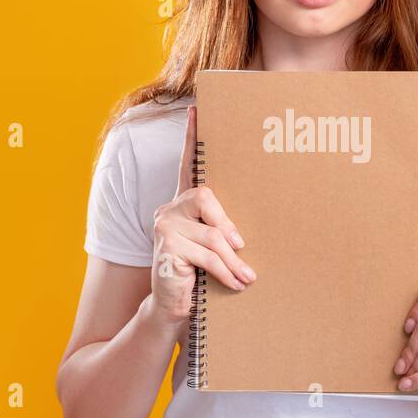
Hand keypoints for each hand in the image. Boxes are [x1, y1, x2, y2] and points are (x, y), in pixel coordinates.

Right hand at [148, 104, 256, 326]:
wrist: (174, 307)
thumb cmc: (199, 274)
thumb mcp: (214, 248)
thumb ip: (223, 230)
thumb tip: (252, 226)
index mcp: (184, 204)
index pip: (187, 165)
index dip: (191, 137)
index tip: (197, 109)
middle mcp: (171, 209)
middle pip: (207, 198)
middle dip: (228, 224)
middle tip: (243, 246)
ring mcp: (165, 226)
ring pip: (212, 234)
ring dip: (234, 261)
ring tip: (248, 278)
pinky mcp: (166, 247)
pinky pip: (205, 255)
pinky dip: (225, 272)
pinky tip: (235, 284)